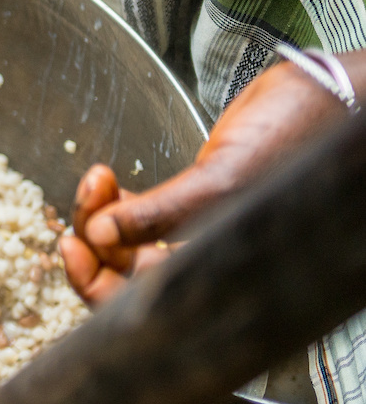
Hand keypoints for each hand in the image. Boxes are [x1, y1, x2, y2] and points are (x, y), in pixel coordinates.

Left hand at [59, 59, 355, 303]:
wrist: (327, 96)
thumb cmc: (302, 139)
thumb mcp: (226, 179)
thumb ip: (162, 213)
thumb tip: (100, 234)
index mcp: (228, 273)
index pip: (149, 307)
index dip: (101, 287)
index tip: (75, 249)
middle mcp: (214, 260)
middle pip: (131, 279)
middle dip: (96, 247)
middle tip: (79, 215)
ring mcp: (204, 231)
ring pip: (132, 244)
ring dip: (101, 217)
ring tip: (96, 182)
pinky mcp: (198, 201)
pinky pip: (144, 216)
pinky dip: (116, 201)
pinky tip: (105, 181)